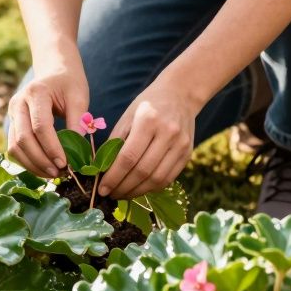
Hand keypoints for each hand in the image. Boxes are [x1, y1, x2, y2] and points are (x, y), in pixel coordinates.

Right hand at [7, 56, 88, 177]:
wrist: (54, 71)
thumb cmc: (69, 83)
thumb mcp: (79, 96)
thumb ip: (78, 121)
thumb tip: (77, 152)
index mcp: (36, 93)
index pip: (40, 126)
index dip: (52, 148)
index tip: (66, 164)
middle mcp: (18, 103)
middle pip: (23, 139)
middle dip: (41, 160)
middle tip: (60, 173)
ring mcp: (12, 114)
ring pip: (14, 147)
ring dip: (33, 165)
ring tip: (53, 174)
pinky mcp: (12, 124)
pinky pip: (14, 148)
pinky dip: (27, 162)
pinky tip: (44, 168)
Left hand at [97, 77, 196, 198]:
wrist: (180, 95)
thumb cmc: (148, 105)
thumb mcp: (127, 117)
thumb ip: (115, 143)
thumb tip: (102, 171)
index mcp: (148, 120)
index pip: (128, 157)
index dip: (114, 177)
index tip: (102, 189)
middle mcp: (168, 133)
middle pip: (143, 171)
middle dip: (123, 188)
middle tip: (110, 195)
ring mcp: (181, 145)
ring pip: (157, 179)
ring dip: (137, 192)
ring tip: (122, 194)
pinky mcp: (188, 154)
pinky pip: (168, 178)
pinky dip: (151, 187)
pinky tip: (139, 188)